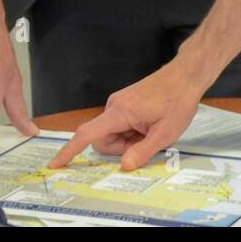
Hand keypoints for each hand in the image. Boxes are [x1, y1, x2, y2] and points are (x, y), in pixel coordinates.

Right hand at [47, 56, 204, 170]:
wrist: (186, 75)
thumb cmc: (177, 101)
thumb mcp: (165, 133)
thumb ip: (142, 151)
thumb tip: (123, 166)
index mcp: (119, 112)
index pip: (86, 134)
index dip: (69, 151)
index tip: (54, 164)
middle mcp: (114, 105)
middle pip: (103, 139)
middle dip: (122, 148)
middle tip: (148, 141)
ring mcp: (120, 102)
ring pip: (114, 133)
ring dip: (130, 139)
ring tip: (153, 130)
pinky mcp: (126, 102)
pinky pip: (121, 124)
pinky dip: (133, 131)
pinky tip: (151, 124)